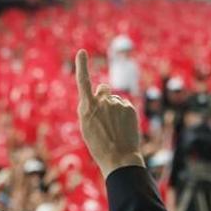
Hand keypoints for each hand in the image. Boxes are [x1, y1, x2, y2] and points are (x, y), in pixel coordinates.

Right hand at [75, 50, 143, 177]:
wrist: (119, 158)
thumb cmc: (99, 145)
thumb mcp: (87, 126)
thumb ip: (92, 107)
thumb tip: (104, 91)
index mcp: (86, 108)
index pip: (83, 82)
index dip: (82, 66)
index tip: (82, 52)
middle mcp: (101, 102)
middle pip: (103, 89)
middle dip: (104, 96)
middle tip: (105, 116)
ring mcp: (116, 104)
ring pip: (115, 99)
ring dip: (115, 108)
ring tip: (115, 128)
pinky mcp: (129, 107)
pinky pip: (125, 105)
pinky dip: (124, 113)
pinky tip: (123, 127)